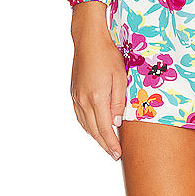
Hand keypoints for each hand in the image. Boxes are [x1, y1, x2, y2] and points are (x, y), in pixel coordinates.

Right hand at [69, 2, 127, 159]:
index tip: (118, 154)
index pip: (105, 129)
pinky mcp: (73, 93)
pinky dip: (88, 126)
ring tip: (107, 145)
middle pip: (94, 131)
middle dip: (104, 145)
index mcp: (97, 98)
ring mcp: (76, 97)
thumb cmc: (108, 56)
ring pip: (85, 125)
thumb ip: (118, 102)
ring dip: (96, 137)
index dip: (112, 144)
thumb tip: (116, 124)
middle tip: (115, 155)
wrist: (88, 40)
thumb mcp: (121, 78)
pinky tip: (95, 129)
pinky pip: (80, 116)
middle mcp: (83, 100)